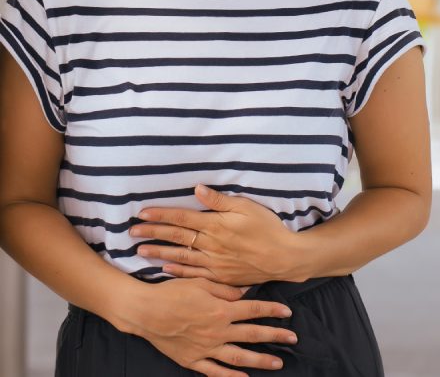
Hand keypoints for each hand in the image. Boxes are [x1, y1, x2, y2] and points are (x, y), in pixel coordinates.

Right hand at [123, 277, 297, 376]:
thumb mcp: (201, 283)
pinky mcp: (192, 360)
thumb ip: (226, 289)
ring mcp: (205, 348)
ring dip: (260, 360)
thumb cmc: (172, 292)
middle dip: (275, 336)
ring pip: (238, 357)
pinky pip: (214, 371)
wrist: (144, 311)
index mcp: (221, 310)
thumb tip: (248, 291)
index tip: (288, 312)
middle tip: (293, 338)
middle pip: (252, 335)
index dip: (273, 311)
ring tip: (277, 362)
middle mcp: (217, 331)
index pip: (254, 310)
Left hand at [129, 184, 300, 285]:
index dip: (161, 214)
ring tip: (140, 251)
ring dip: (158, 253)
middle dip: (152, 233)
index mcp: (216, 225)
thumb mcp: (247, 207)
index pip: (182, 217)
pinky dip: (177, 271)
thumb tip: (198, 188)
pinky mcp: (220, 276)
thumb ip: (220, 200)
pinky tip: (165, 269)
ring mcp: (214, 262)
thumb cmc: (268, 228)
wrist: (283, 257)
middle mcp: (210, 244)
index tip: (142, 213)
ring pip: (180, 257)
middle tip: (131, 232)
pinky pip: (193, 274)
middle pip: (176, 237)